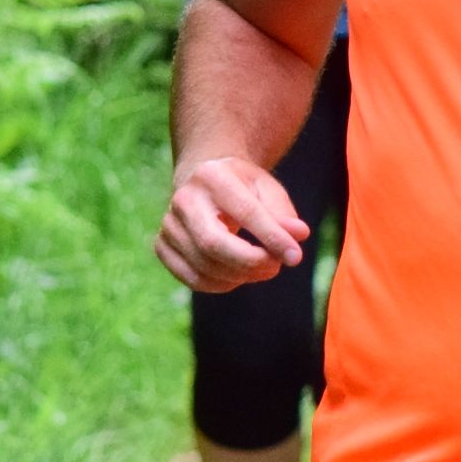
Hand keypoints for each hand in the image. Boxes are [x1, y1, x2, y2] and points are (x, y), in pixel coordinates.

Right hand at [157, 155, 309, 291]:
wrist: (204, 182)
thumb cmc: (242, 187)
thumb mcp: (267, 190)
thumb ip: (283, 213)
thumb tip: (298, 236)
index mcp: (213, 176)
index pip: (245, 212)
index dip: (272, 238)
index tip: (295, 257)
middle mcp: (184, 198)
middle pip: (213, 244)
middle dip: (250, 262)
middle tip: (275, 267)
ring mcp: (169, 224)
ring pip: (204, 265)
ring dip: (240, 275)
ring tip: (262, 267)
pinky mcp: (162, 245)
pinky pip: (192, 278)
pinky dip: (220, 284)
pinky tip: (237, 275)